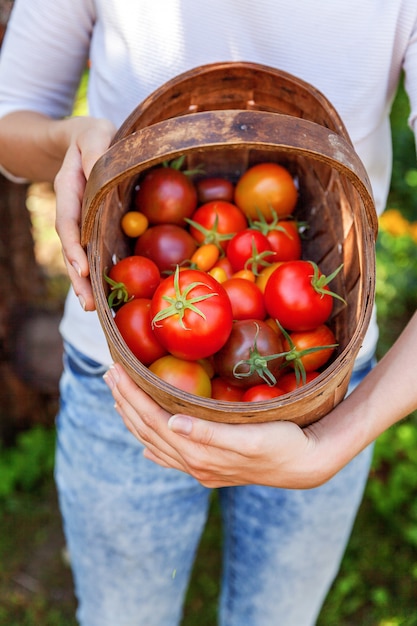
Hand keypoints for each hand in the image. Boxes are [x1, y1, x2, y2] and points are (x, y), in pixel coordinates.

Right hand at [54, 116, 115, 310]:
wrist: (85, 139)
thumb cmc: (94, 135)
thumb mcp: (95, 133)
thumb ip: (95, 150)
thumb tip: (98, 171)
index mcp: (69, 189)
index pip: (68, 222)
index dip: (73, 246)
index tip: (81, 268)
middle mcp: (71, 209)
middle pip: (70, 247)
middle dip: (77, 276)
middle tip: (88, 304)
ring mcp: (79, 220)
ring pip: (77, 254)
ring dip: (83, 282)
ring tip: (91, 307)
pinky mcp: (91, 225)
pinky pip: (90, 251)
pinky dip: (93, 272)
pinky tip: (100, 292)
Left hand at [104, 363, 337, 488]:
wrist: (306, 465)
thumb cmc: (283, 443)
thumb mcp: (251, 437)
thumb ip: (210, 434)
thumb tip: (171, 424)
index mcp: (198, 454)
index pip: (152, 419)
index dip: (132, 395)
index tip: (115, 370)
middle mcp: (193, 464)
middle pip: (147, 429)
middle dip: (125, 401)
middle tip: (109, 374)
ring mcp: (200, 468)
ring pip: (155, 442)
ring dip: (134, 418)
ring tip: (120, 397)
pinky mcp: (210, 468)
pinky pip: (171, 456)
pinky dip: (154, 443)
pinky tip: (147, 443)